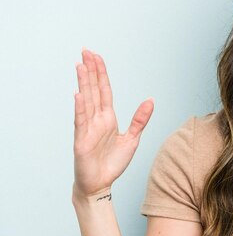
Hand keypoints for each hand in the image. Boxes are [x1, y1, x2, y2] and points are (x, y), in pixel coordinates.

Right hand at [73, 49, 153, 198]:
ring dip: (83, 84)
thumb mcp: (132, 139)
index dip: (101, 73)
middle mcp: (96, 120)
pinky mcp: (81, 141)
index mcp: (108, 118)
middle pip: (93, 90)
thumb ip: (140, 120)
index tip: (96, 57)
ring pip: (86, 101)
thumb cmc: (113, 163)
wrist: (101, 184)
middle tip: (85, 51)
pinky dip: (80, 108)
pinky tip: (79, 95)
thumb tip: (150, 100)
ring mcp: (87, 129)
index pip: (104, 90)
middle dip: (90, 71)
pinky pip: (81, 122)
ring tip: (80, 66)